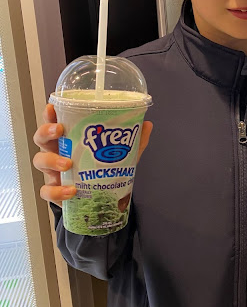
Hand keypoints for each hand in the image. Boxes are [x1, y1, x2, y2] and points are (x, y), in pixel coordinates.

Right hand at [33, 103, 152, 206]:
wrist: (99, 199)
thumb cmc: (102, 168)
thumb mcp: (121, 153)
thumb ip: (134, 140)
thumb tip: (147, 124)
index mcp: (69, 138)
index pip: (55, 121)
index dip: (50, 114)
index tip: (52, 107)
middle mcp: (57, 151)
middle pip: (41, 137)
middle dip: (46, 131)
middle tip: (59, 131)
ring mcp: (53, 171)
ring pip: (39, 161)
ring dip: (51, 160)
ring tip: (68, 164)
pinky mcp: (55, 191)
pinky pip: (47, 191)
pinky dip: (57, 191)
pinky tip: (71, 191)